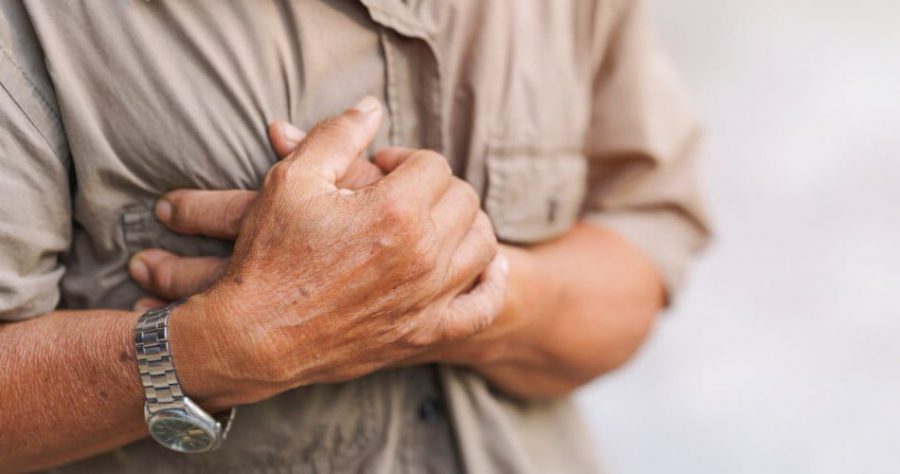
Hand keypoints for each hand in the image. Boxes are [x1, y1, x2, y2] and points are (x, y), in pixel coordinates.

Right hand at [155, 98, 506, 406]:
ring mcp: (429, 298)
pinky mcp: (425, 333)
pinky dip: (490, 284)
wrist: (253, 337)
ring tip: (431, 223)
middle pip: (463, 199)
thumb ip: (338, 135)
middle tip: (400, 194)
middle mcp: (423, 254)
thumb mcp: (292, 180)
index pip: (434, 164)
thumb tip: (372, 106)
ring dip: (463, 225)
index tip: (379, 170)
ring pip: (482, 244)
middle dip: (434, 187)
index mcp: (395, 210)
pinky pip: (483, 307)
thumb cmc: (269, 256)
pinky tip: (480, 267)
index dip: (405, 159)